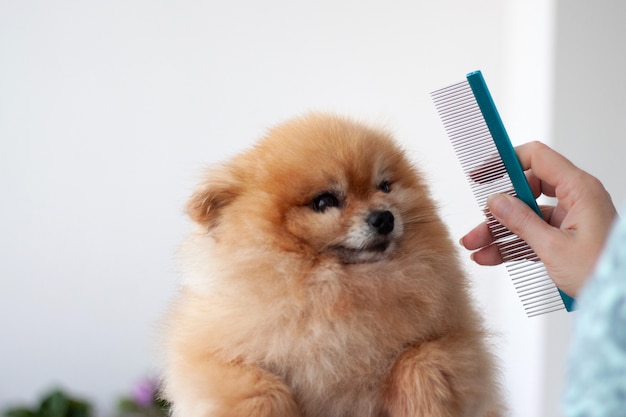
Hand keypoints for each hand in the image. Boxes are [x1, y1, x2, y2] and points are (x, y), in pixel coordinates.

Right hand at [460, 141, 617, 296]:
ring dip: (500, 231)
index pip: (537, 158)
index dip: (507, 161)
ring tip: (476, 246)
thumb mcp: (554, 248)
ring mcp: (570, 219)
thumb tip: (496, 202)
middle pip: (526, 191)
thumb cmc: (602, 273)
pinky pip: (533, 233)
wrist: (620, 300)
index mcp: (579, 190)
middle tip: (478, 224)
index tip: (483, 173)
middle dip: (497, 210)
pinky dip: (512, 244)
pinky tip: (491, 256)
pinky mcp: (566, 236)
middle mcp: (575, 199)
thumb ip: (522, 222)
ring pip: (526, 216)